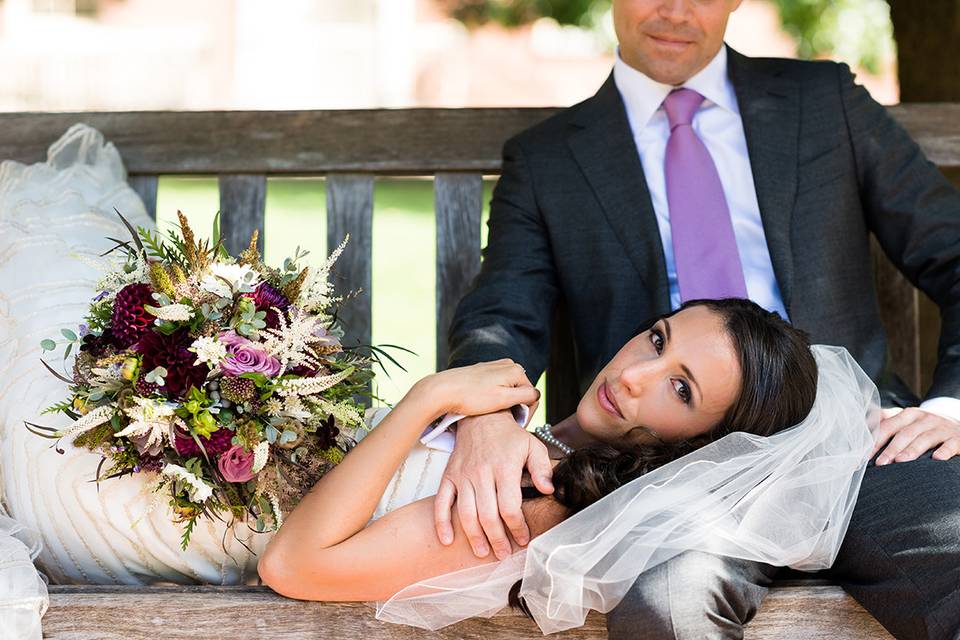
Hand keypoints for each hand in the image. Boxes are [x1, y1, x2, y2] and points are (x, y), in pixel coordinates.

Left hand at [421, 358, 539, 417]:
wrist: (442, 390)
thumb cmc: (471, 397)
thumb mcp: (503, 399)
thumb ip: (525, 395)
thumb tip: (536, 395)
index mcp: (516, 370)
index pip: (533, 396)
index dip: (526, 413)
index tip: (515, 425)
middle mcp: (507, 364)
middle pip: (521, 391)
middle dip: (516, 407)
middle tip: (503, 421)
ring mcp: (494, 366)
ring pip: (509, 389)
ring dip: (505, 403)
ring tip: (493, 414)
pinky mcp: (483, 371)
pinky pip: (497, 386)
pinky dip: (494, 397)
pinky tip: (484, 405)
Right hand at [434, 410, 553, 559]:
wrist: (480, 416)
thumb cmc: (509, 436)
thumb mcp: (533, 446)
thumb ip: (542, 468)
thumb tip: (549, 490)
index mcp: (504, 467)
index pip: (510, 506)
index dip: (516, 527)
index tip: (523, 539)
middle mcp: (482, 473)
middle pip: (487, 515)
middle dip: (496, 539)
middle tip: (503, 554)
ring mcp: (463, 476)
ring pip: (465, 513)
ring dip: (473, 537)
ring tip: (482, 552)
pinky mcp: (449, 476)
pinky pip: (441, 502)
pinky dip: (441, 523)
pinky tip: (447, 540)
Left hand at [873, 407, 959, 464]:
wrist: (956, 423)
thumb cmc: (925, 425)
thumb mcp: (907, 418)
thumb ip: (886, 419)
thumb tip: (865, 423)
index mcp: (908, 414)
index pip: (888, 426)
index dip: (876, 440)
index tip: (864, 455)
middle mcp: (924, 419)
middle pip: (905, 433)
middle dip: (891, 448)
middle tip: (880, 463)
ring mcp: (941, 428)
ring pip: (925, 439)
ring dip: (912, 450)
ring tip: (900, 461)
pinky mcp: (957, 438)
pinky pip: (950, 445)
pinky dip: (944, 451)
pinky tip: (937, 459)